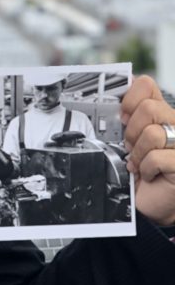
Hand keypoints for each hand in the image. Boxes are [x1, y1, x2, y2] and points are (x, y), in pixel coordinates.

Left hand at [122, 75, 174, 225]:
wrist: (150, 200)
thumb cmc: (140, 168)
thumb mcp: (129, 138)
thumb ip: (126, 116)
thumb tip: (116, 92)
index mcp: (160, 112)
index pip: (146, 84)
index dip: (129, 98)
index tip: (123, 116)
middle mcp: (174, 123)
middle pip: (149, 108)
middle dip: (132, 131)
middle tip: (131, 146)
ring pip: (153, 133)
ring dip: (139, 152)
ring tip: (139, 162)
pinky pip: (157, 158)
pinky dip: (146, 169)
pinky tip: (148, 174)